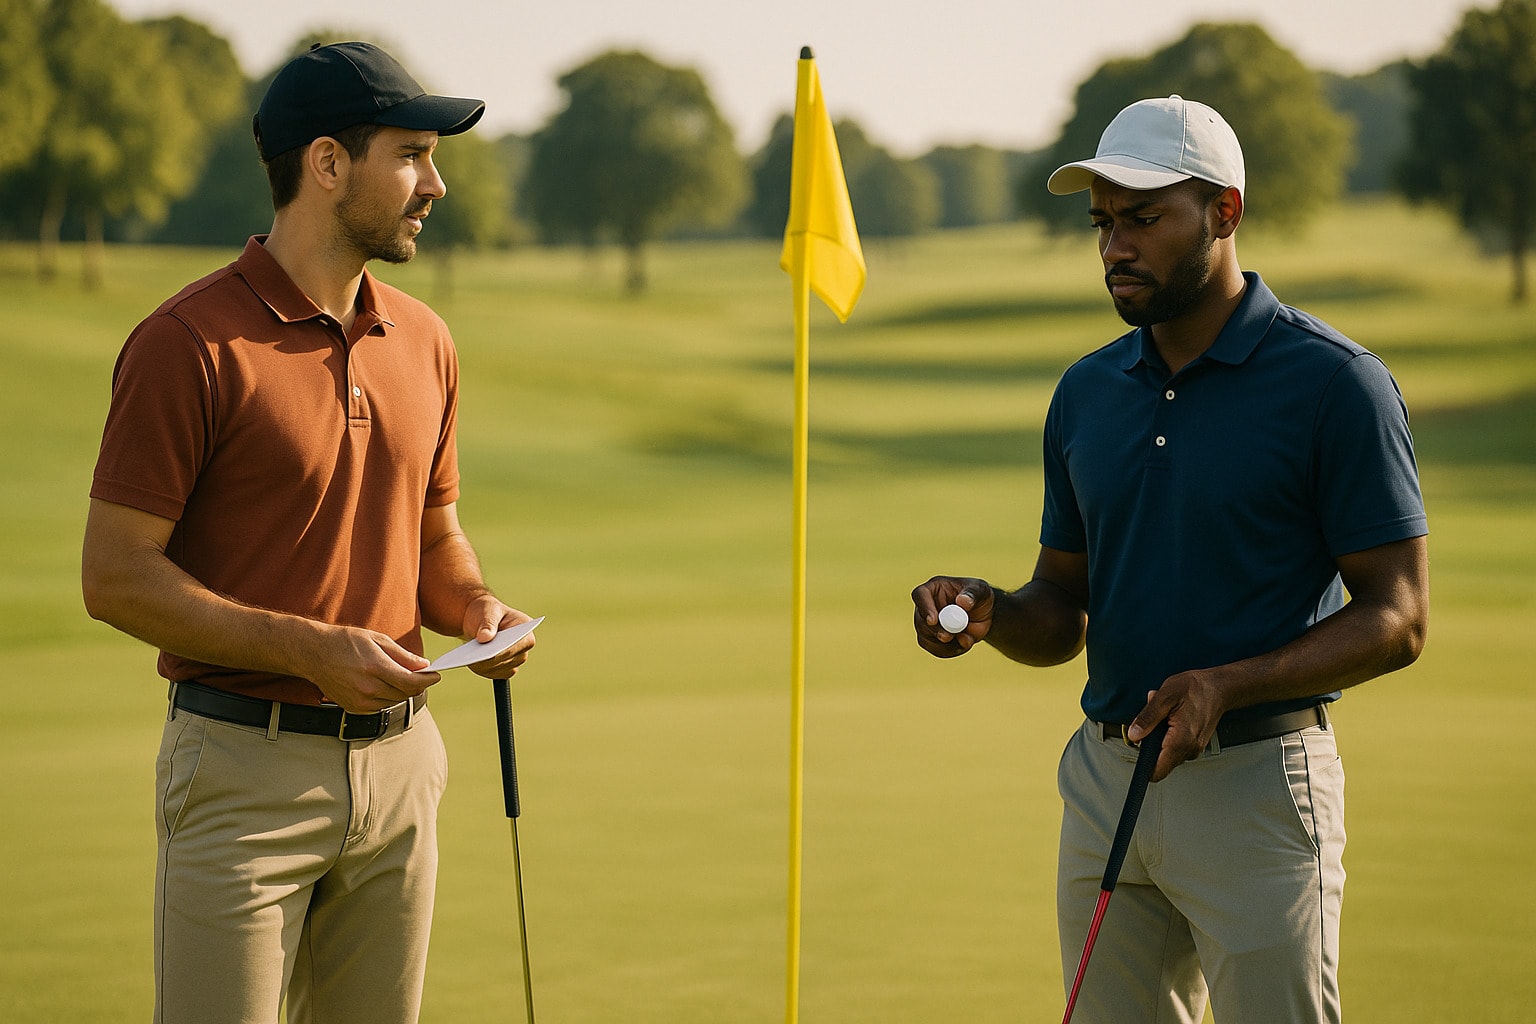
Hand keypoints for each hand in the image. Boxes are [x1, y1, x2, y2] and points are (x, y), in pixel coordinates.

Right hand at [307, 624, 436, 713]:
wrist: (314, 653)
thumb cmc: (346, 641)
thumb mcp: (377, 640)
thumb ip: (403, 656)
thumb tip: (425, 666)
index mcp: (374, 667)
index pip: (410, 681)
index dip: (428, 680)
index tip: (437, 675)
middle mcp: (367, 687)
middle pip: (405, 693)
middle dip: (417, 684)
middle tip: (422, 673)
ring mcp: (359, 701)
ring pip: (395, 701)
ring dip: (403, 691)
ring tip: (399, 675)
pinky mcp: (354, 709)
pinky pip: (381, 707)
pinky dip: (388, 697)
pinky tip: (383, 684)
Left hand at [461, 595, 536, 679]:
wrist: (481, 621)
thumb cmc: (486, 612)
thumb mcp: (486, 611)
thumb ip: (487, 623)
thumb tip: (484, 638)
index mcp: (525, 627)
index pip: (514, 645)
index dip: (500, 652)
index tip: (486, 655)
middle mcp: (524, 645)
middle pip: (506, 660)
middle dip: (488, 661)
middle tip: (470, 659)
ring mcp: (517, 658)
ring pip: (500, 670)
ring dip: (483, 666)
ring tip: (468, 660)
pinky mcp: (507, 668)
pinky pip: (495, 674)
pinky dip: (483, 670)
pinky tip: (472, 663)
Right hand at [911, 576, 992, 657]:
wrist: (984, 614)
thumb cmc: (979, 596)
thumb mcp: (981, 590)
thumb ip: (973, 594)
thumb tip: (962, 602)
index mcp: (933, 588)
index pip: (920, 595)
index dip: (924, 608)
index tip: (933, 620)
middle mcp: (926, 606)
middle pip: (920, 621)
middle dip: (935, 632)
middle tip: (948, 637)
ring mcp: (927, 624)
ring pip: (925, 638)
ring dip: (945, 644)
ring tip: (966, 639)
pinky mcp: (932, 639)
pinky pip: (935, 650)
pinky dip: (950, 651)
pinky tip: (963, 644)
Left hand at [1127, 670, 1230, 781]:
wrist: (1218, 688)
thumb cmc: (1195, 689)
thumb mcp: (1164, 697)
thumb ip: (1147, 718)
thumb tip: (1134, 735)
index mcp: (1180, 740)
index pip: (1158, 771)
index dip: (1143, 768)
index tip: (1137, 756)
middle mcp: (1190, 749)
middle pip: (1160, 762)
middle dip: (1151, 744)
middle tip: (1156, 722)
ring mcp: (1194, 749)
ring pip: (1167, 755)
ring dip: (1161, 739)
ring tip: (1167, 717)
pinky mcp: (1196, 746)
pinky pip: (1175, 748)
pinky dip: (1170, 737)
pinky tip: (1174, 719)